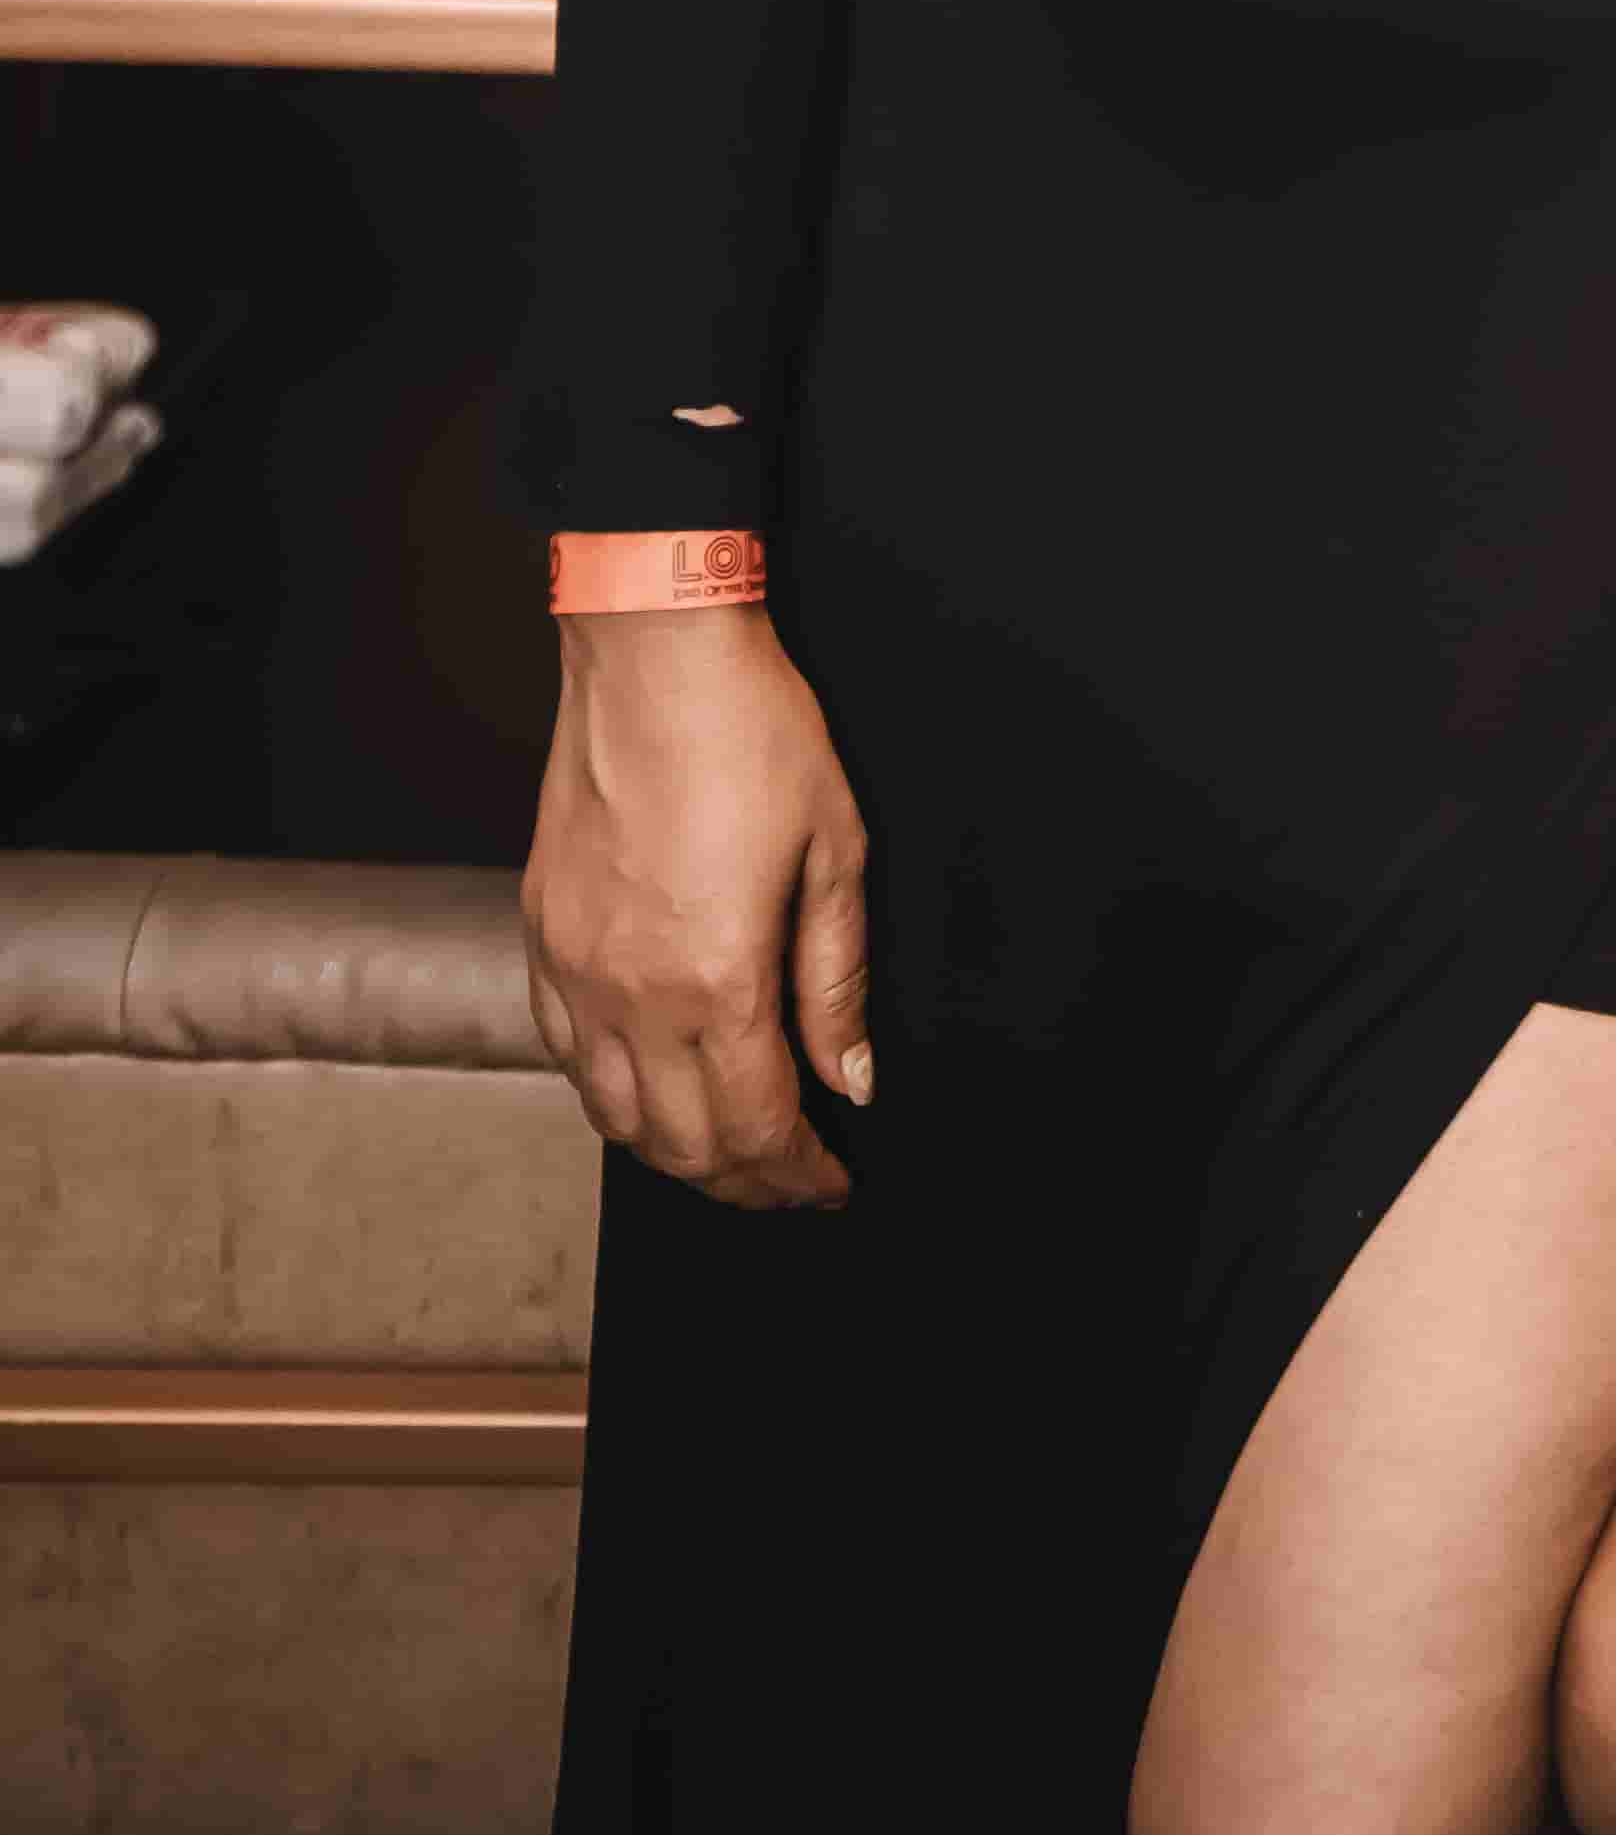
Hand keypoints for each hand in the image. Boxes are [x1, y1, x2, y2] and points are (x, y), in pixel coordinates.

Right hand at [522, 606, 870, 1211]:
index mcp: (715, 981)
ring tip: (727, 1148)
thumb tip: (855, 1079)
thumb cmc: (752, 731)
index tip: (832, 1184)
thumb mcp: (834, 849)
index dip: (800, 1175)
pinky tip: (648, 1085)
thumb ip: (837, 980)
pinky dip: (610, 1095)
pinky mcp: (540, 936)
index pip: (758, 1128)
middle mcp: (631, 995)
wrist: (652, 650)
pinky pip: (565, 1055)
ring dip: (674, 1152)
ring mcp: (574, 971)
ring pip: (613, 1117)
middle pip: (682, 1145)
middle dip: (744, 1183)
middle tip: (790, 1180)